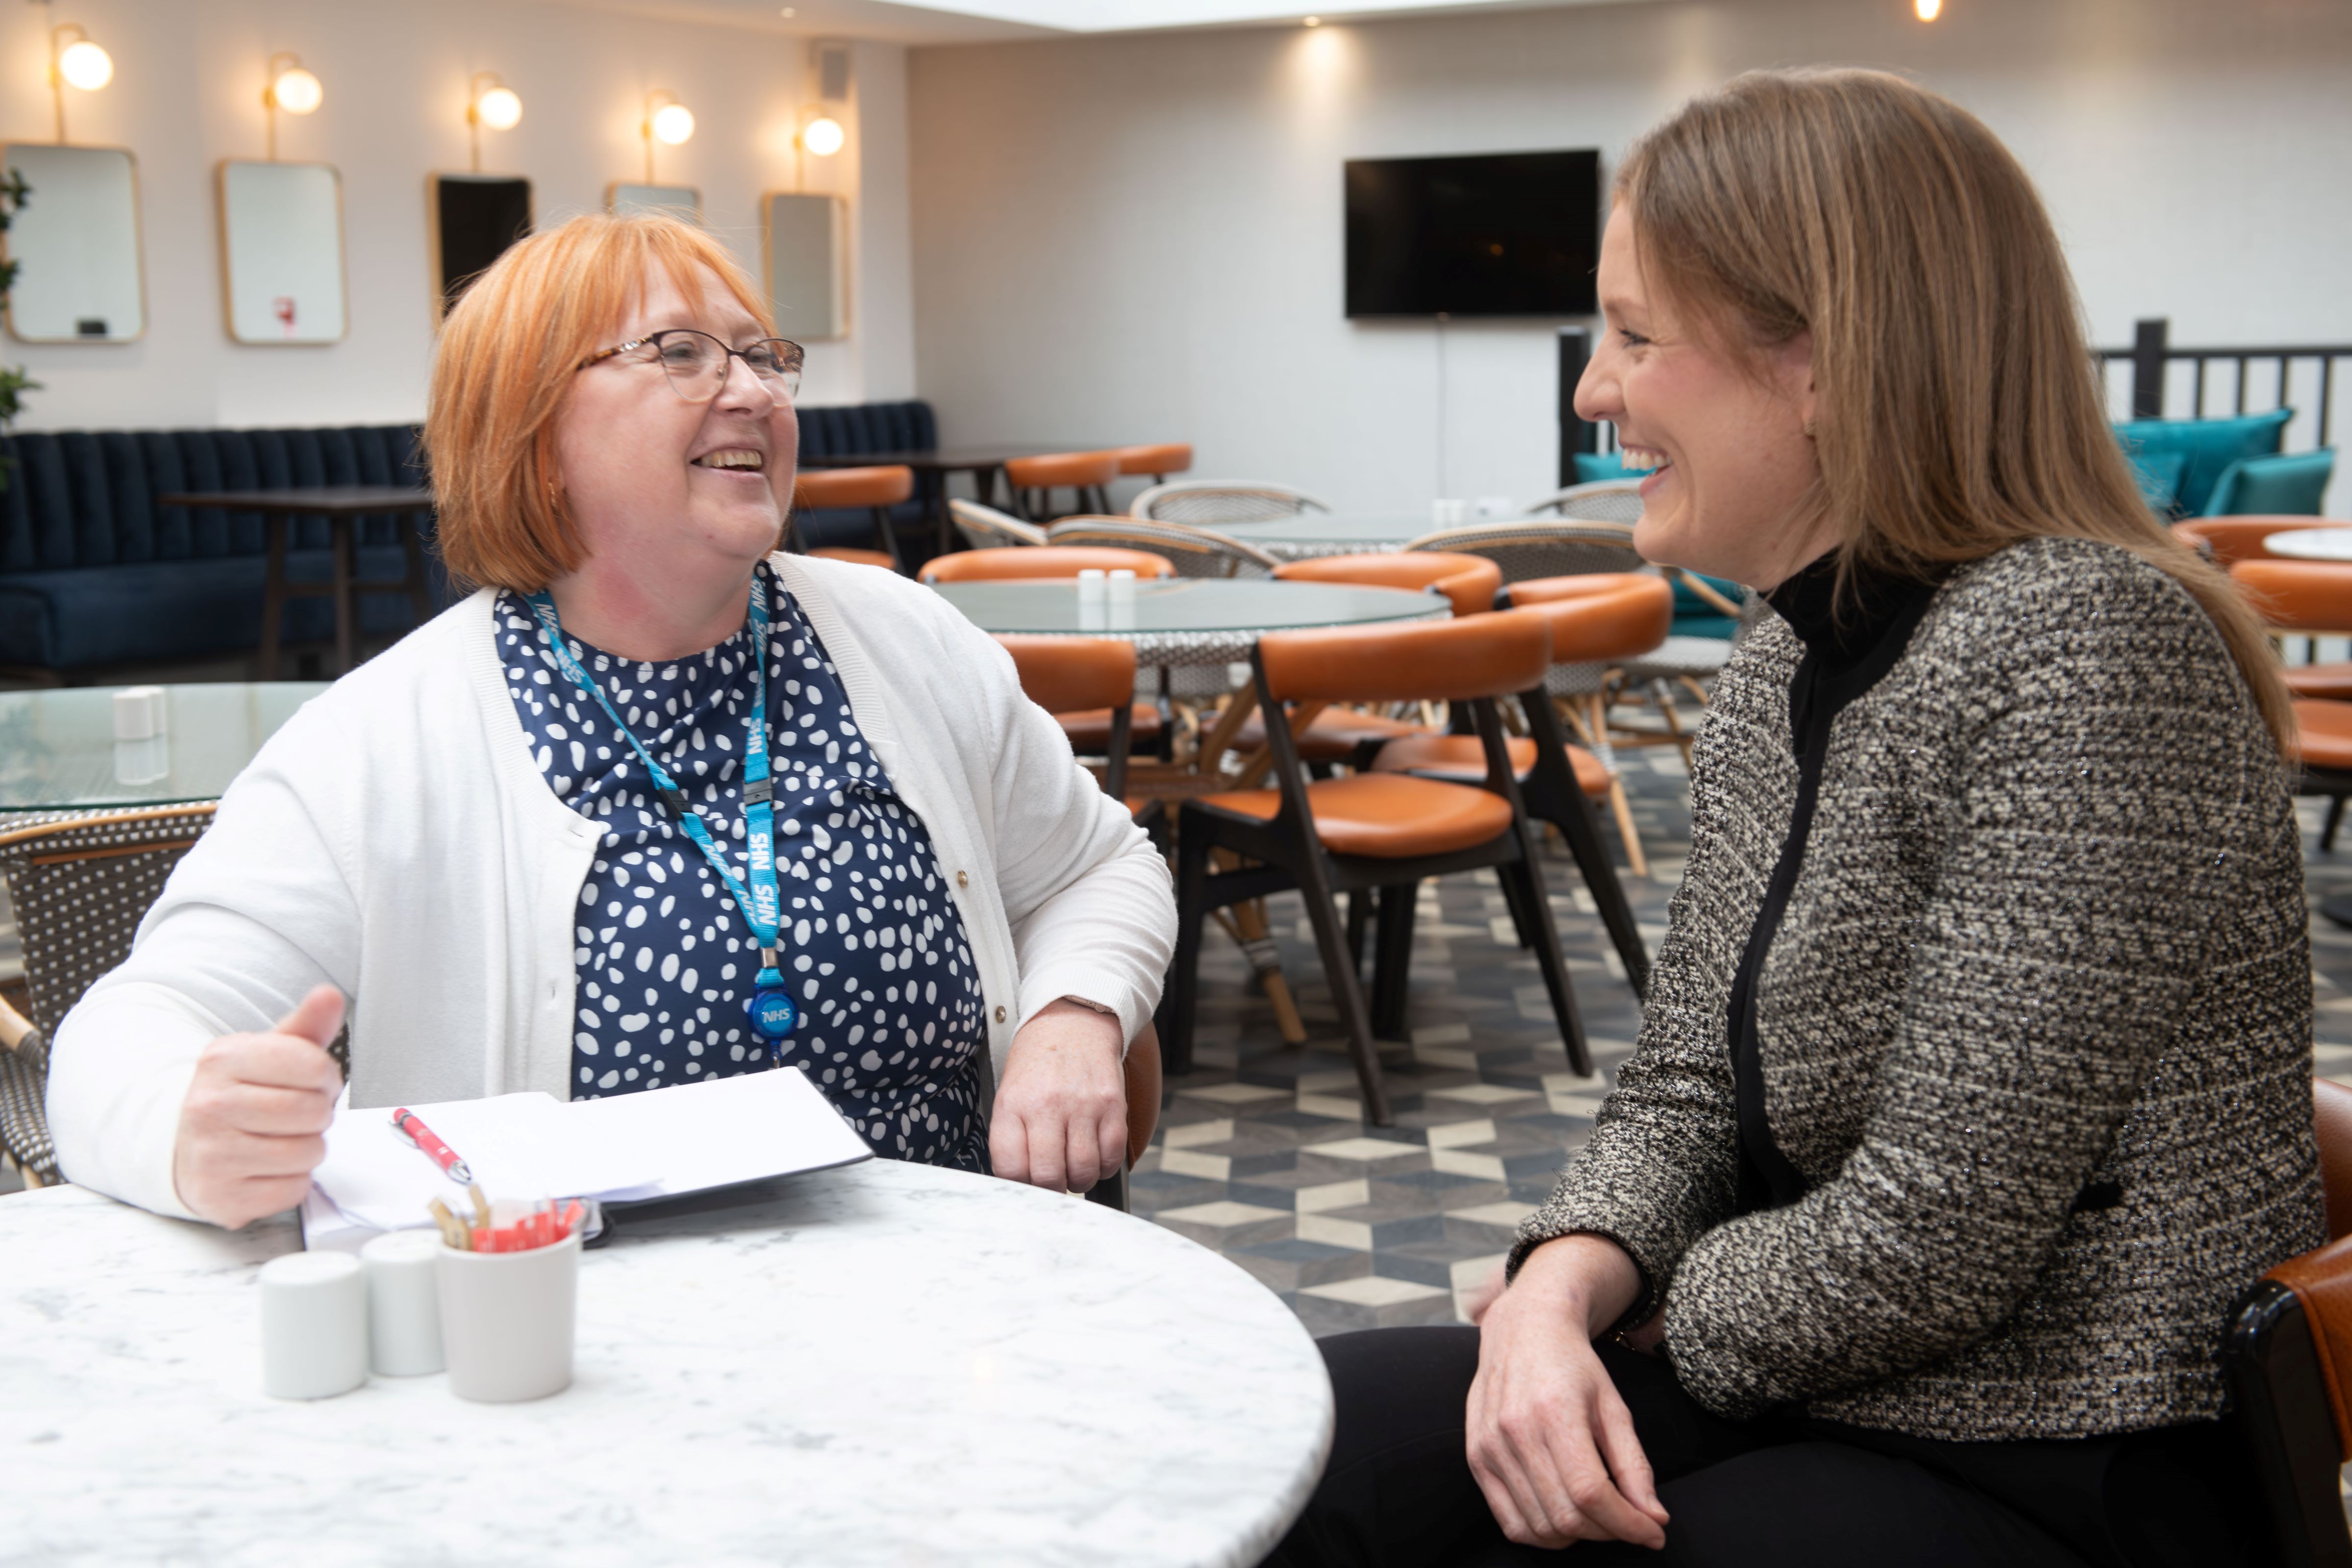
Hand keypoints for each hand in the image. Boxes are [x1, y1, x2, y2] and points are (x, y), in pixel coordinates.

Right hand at [171, 985, 345, 1228]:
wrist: (181, 1144)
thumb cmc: (236, 1096)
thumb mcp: (266, 1054)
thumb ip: (305, 1027)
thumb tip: (329, 996)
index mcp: (222, 1060)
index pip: (312, 1065)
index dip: (326, 1076)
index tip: (312, 1080)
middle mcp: (208, 1106)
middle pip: (313, 1111)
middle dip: (317, 1113)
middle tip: (294, 1114)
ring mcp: (211, 1154)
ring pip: (308, 1153)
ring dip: (307, 1148)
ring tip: (280, 1139)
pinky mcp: (220, 1196)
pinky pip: (293, 1189)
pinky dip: (291, 1180)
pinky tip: (267, 1167)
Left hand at [989, 999, 1126, 1193]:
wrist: (1073, 1020)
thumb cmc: (1037, 1062)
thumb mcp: (1009, 1092)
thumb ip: (1011, 1136)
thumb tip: (1021, 1182)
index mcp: (1012, 1104)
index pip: (1010, 1168)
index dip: (1019, 1185)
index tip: (1025, 1181)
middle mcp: (1046, 1105)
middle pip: (1048, 1176)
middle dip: (1051, 1189)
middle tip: (1053, 1180)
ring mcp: (1082, 1105)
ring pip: (1083, 1171)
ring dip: (1079, 1180)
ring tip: (1074, 1168)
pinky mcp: (1113, 1105)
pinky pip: (1112, 1155)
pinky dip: (1104, 1166)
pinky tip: (1096, 1155)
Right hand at [1466, 1235, 1669, 1550]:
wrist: (1523, 1330)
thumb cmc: (1573, 1366)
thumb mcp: (1614, 1406)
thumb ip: (1634, 1464)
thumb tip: (1653, 1519)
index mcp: (1554, 1412)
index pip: (1591, 1493)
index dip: (1627, 1524)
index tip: (1653, 1533)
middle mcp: (1514, 1431)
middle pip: (1566, 1516)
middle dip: (1609, 1533)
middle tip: (1630, 1524)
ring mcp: (1489, 1447)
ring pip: (1538, 1527)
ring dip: (1578, 1537)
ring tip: (1599, 1519)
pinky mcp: (1476, 1458)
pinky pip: (1510, 1522)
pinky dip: (1542, 1534)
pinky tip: (1564, 1519)